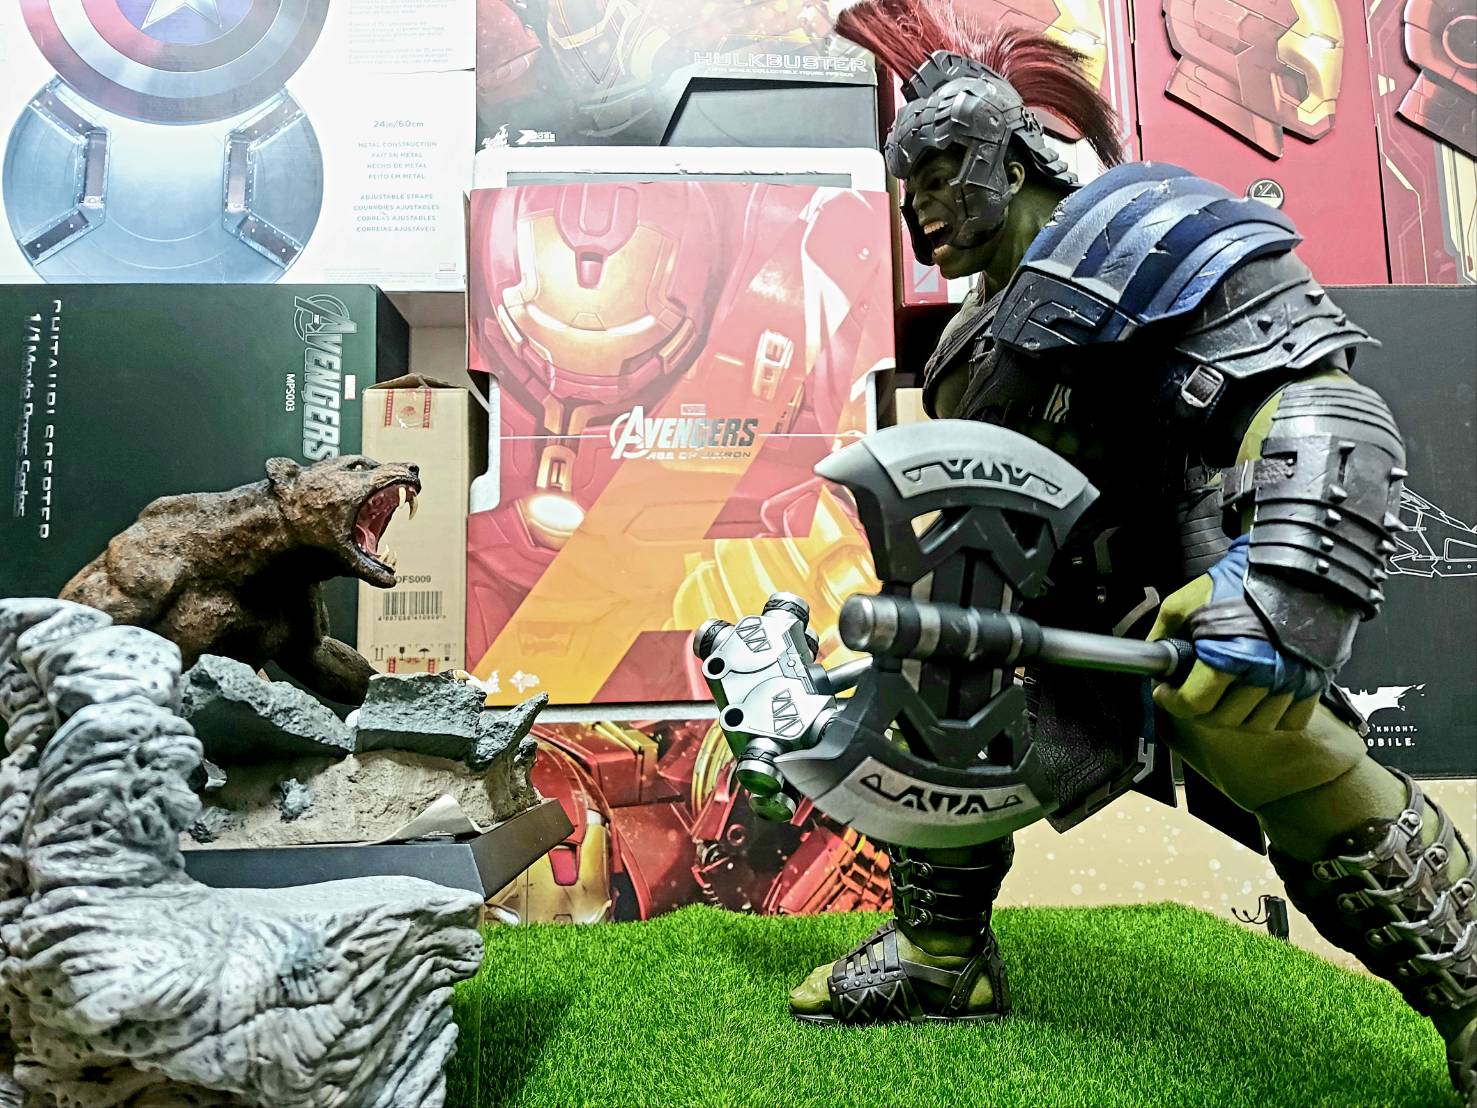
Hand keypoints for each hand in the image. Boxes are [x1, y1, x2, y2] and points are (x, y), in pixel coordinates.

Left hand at [1149, 537, 1323, 731]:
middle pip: (1222, 718)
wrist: (1296, 565)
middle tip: (1190, 689)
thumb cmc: (1241, 580)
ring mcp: (1294, 681)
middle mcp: (1265, 674)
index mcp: (1231, 655)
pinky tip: (1257, 696)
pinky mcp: (1316, 681)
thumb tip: (1155, 663)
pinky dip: (1271, 714)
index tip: (1166, 692)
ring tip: (1224, 691)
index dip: (1171, 700)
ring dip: (1234, 713)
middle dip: (1198, 707)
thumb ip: (1163, 634)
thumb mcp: (1186, 601)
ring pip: (1255, 724)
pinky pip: (1290, 720)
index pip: (1193, 704)